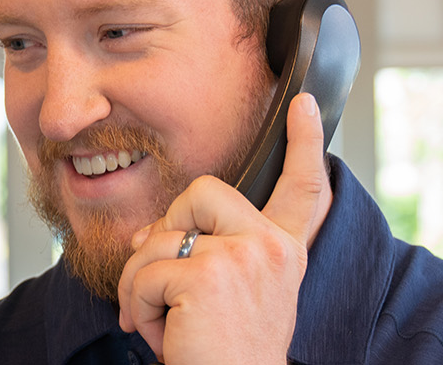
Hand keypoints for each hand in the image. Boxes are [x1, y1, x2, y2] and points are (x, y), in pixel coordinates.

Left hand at [115, 93, 333, 363]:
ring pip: (158, 238)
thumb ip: (200, 254)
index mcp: (284, 253)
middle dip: (166, 231)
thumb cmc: (222, 354)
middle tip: (167, 284)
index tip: (305, 103)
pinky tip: (163, 334)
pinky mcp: (207, 274)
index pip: (303, 189)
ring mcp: (243, 257)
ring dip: (143, 286)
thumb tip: (144, 232)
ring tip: (165, 323)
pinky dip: (137, 307)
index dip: (305, 143)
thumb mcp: (220, 297)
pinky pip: (143, 272)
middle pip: (201, 192)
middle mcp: (272, 249)